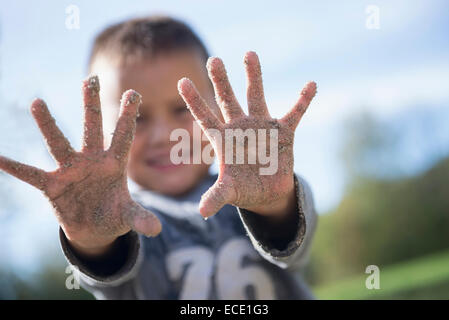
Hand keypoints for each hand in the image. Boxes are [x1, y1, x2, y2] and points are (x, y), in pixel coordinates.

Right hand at [0, 76, 160, 255]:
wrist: (94, 228)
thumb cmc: (114, 214)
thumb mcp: (128, 216)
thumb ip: (140, 218)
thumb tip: (156, 229)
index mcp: (114, 164)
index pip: (123, 136)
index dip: (128, 116)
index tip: (134, 93)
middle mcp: (92, 160)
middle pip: (92, 128)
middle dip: (91, 105)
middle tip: (90, 79)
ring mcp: (71, 170)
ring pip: (59, 143)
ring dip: (49, 125)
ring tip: (37, 102)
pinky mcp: (53, 185)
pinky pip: (31, 174)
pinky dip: (15, 168)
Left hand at [178, 51, 316, 218]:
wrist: (267, 192)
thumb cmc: (243, 189)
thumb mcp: (229, 192)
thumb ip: (217, 196)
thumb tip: (202, 212)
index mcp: (223, 140)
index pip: (205, 117)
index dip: (194, 101)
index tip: (181, 82)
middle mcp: (240, 127)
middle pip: (227, 100)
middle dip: (220, 81)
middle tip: (213, 60)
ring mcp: (261, 126)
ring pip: (256, 96)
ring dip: (253, 76)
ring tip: (249, 53)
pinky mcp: (283, 132)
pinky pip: (294, 113)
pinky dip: (302, 101)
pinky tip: (311, 85)